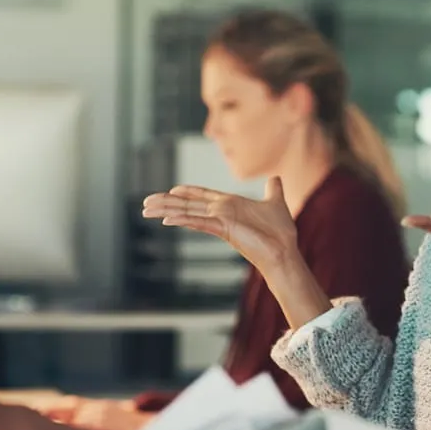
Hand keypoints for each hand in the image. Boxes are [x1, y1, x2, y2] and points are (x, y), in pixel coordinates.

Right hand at [143, 178, 298, 275]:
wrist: (284, 251)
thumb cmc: (280, 231)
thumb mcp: (275, 202)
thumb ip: (273, 189)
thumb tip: (275, 178)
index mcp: (230, 205)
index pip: (203, 196)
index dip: (187, 192)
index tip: (172, 189)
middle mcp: (221, 213)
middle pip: (188, 204)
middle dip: (167, 203)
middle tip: (146, 203)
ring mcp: (220, 221)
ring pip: (188, 213)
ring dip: (167, 210)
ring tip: (146, 209)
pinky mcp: (223, 229)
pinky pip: (199, 222)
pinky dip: (183, 220)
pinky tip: (166, 220)